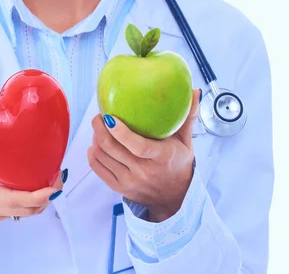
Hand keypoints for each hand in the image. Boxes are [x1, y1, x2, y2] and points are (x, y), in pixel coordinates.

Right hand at [0, 94, 63, 227]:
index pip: (9, 200)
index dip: (33, 197)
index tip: (51, 187)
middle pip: (22, 210)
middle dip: (45, 197)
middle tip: (59, 177)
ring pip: (23, 214)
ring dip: (42, 201)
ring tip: (55, 180)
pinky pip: (18, 213)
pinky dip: (32, 203)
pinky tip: (41, 186)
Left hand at [87, 89, 200, 221]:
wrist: (174, 198)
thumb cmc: (178, 164)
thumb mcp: (186, 142)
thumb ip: (188, 117)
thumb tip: (195, 91)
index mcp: (161, 157)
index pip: (138, 146)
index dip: (121, 132)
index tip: (109, 117)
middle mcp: (144, 171)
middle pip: (113, 149)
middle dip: (99, 129)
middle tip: (98, 116)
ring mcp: (130, 181)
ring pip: (102, 157)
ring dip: (95, 139)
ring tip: (98, 128)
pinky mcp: (120, 188)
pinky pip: (98, 169)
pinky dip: (93, 155)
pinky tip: (94, 144)